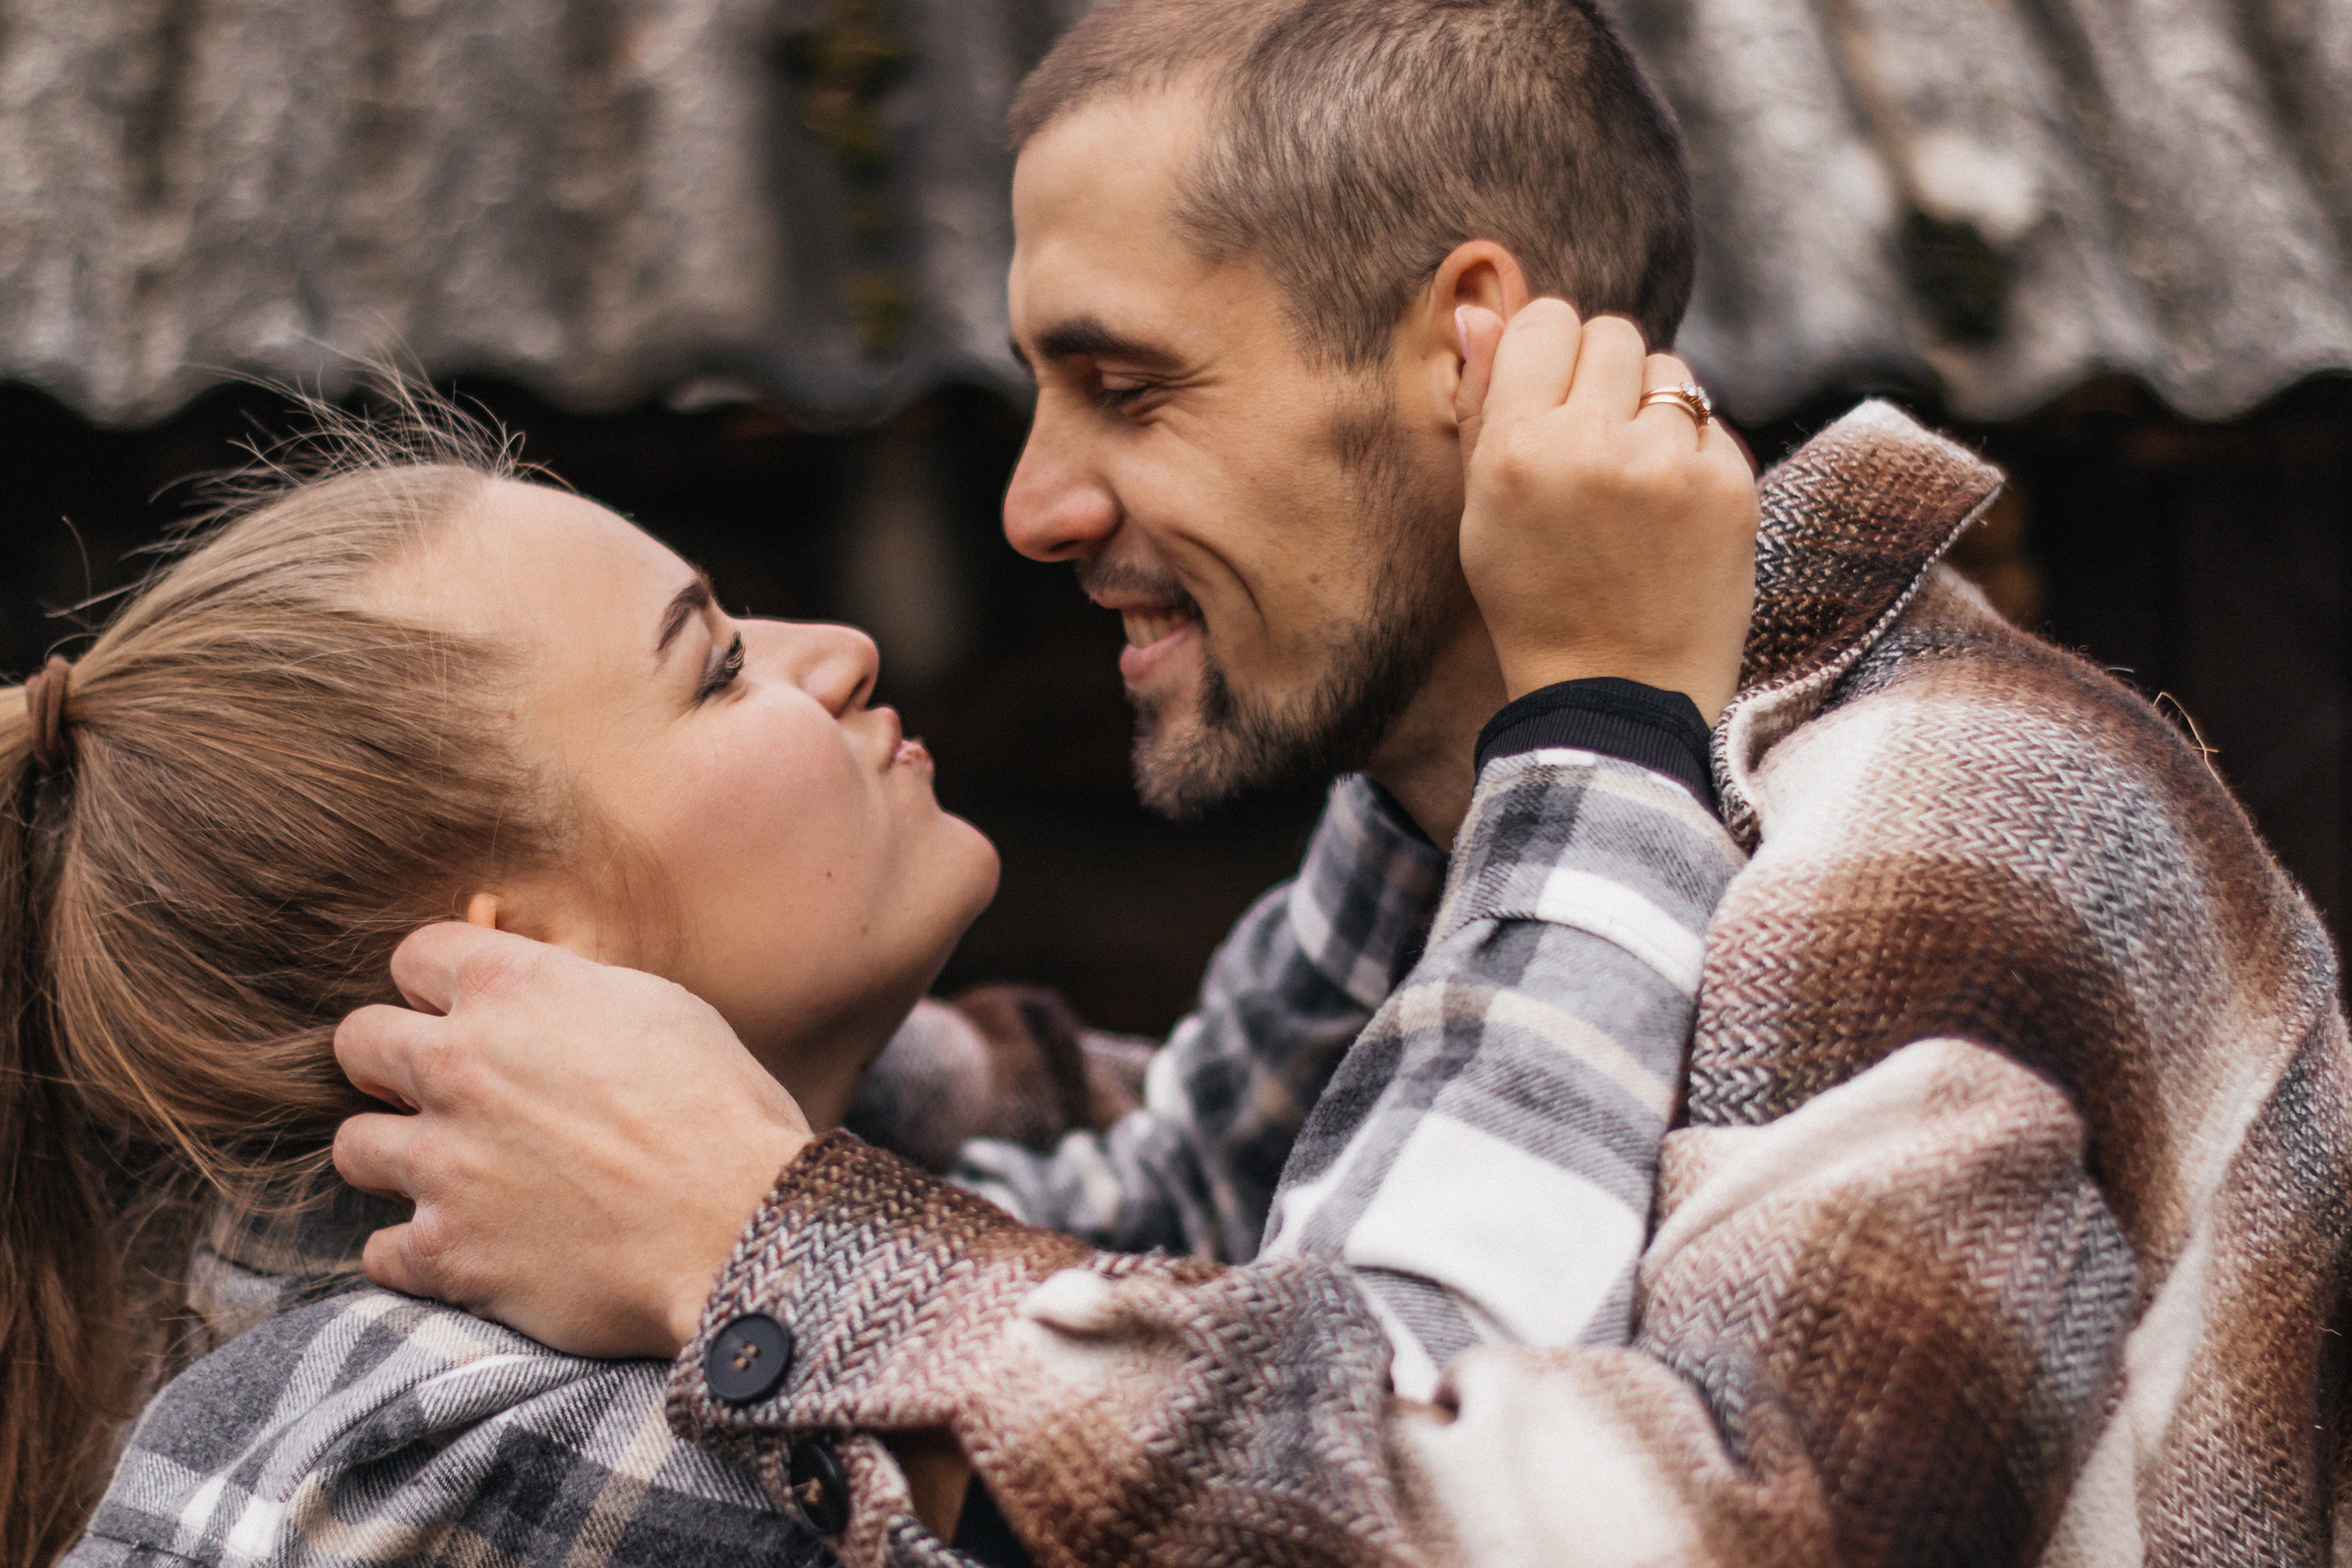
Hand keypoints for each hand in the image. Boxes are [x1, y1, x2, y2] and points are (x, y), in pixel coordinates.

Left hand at [333, 923, 808, 1357]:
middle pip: (357, 1041)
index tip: (467, 1011)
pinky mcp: (445, 1252)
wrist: (740, 1231)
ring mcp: (442, 1162)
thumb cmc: (724, 1114)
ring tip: (451, 1174)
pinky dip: (417, 1250)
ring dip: (395, 1156)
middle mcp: (459, 1064)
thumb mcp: (662, 1008)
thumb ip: (572, 991)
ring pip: (353, 1145)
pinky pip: (381, 1249)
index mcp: (515, 988)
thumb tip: (536, 993)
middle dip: (392, 1061)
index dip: (442, 984)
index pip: (416, 954)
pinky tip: (468, 1245)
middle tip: (446, 1092)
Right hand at [1454, 300, 1758, 722]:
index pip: (1548, 321)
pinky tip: (1670, 512)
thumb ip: (1482, 403)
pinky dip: (1691, 454)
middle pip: (1613, 333)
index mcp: (1518, 449)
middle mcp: (1593, 446)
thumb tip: (1479, 308)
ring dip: (1652, 410)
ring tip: (1633, 481)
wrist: (1613, 697)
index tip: (1551, 396)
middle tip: (1594, 441)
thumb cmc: (1534, 602)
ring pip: (1669, 371)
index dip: (1550, 353)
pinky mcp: (1730, 488)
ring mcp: (1669, 466)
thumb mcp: (1482, 510)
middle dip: (1603, 376)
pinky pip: (1710, 423)